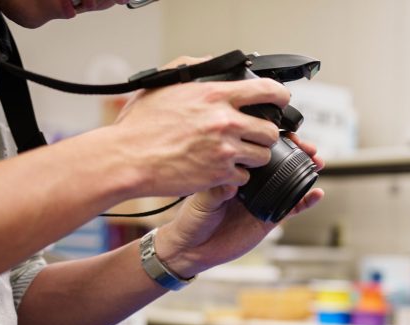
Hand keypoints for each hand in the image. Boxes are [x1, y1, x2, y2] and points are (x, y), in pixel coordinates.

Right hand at [109, 56, 293, 197]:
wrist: (127, 157)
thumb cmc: (140, 124)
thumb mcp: (164, 85)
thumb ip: (192, 69)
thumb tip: (211, 63)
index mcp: (214, 95)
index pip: (265, 91)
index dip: (280, 96)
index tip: (282, 100)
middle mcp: (224, 121)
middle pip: (271, 130)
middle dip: (265, 135)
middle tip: (254, 137)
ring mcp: (224, 149)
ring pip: (262, 156)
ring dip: (253, 157)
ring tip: (237, 155)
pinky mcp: (220, 174)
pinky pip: (244, 177)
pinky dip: (236, 176)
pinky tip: (222, 171)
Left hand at [152, 135, 323, 277]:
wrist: (194, 248)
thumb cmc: (192, 220)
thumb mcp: (201, 201)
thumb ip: (218, 190)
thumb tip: (233, 180)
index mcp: (235, 171)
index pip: (258, 150)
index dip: (274, 140)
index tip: (285, 135)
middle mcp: (252, 183)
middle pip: (280, 162)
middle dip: (298, 151)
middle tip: (308, 147)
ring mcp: (263, 199)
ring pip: (290, 182)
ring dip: (306, 171)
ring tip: (317, 163)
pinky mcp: (270, 219)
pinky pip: (291, 207)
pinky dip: (305, 201)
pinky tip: (317, 194)